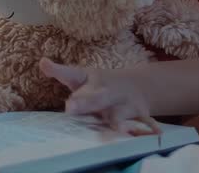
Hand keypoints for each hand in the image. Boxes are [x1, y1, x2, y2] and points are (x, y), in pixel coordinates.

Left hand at [39, 58, 158, 132]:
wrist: (133, 85)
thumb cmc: (96, 85)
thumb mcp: (78, 76)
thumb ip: (60, 71)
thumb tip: (41, 62)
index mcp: (89, 80)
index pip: (73, 75)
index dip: (60, 74)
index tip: (54, 87)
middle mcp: (106, 90)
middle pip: (94, 97)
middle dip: (84, 102)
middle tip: (70, 107)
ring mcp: (123, 103)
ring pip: (119, 113)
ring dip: (118, 121)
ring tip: (117, 129)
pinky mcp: (138, 114)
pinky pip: (145, 122)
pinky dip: (151, 128)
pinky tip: (157, 134)